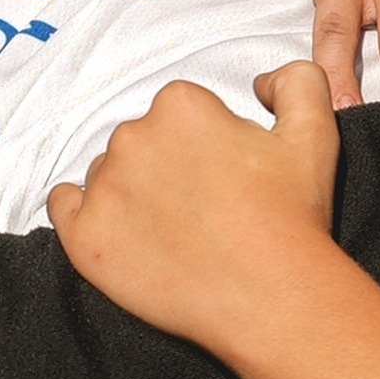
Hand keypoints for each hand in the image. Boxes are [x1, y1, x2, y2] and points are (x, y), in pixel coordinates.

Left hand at [48, 60, 346, 349]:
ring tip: (176, 232)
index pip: (181, 113)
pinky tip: (120, 231)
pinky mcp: (84, 236)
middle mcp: (133, 137)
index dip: (207, 144)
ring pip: (108, 175)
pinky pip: (64, 207)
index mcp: (181, 106)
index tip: (226, 176)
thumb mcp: (316, 132)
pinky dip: (84, 213)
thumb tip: (260, 82)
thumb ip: (296, 81)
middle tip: (205, 208)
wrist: (272, 298)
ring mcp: (103, 188)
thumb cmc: (293, 219)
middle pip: (141, 141)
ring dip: (133, 193)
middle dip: (167, 166)